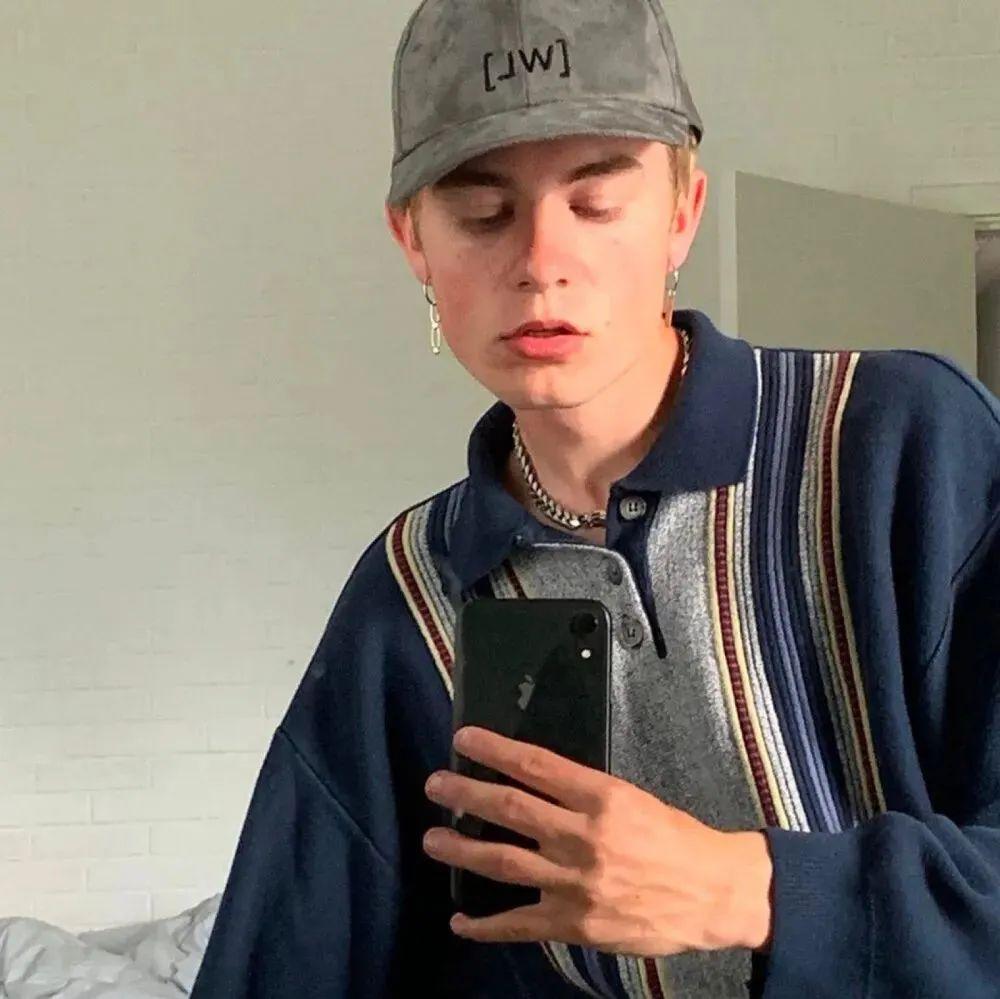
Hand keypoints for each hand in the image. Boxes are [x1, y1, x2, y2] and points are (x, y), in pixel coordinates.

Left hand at [422, 726, 773, 955]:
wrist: (713, 893)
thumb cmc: (675, 837)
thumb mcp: (631, 797)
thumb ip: (583, 793)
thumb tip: (531, 779)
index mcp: (601, 798)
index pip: (535, 766)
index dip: (494, 750)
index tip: (464, 740)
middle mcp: (584, 837)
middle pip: (510, 809)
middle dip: (466, 794)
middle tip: (434, 785)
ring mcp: (577, 884)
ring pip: (504, 863)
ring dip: (463, 850)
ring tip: (433, 840)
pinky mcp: (576, 925)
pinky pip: (520, 924)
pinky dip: (486, 926)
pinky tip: (460, 922)